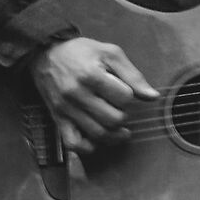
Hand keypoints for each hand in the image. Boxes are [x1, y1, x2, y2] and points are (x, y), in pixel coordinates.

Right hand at [31, 35, 159, 157]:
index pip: (124, 98)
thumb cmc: (81, 52)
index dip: (130, 96)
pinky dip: (88, 147)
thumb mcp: (110, 53)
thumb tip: (153, 96)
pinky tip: (97, 139)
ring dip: (114, 134)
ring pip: (98, 134)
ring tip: (119, 128)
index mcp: (91, 75)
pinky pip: (74, 144)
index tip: (124, 92)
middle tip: (120, 108)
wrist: (47, 54)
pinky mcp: (58, 119)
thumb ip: (133, 75)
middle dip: (123, 115)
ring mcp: (66, 109)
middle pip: (113, 119)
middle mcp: (77, 94)